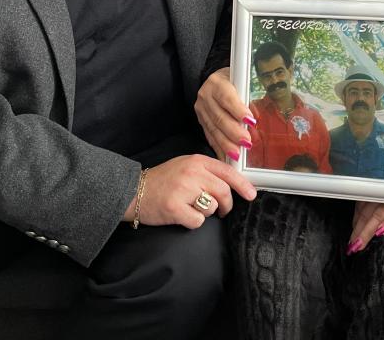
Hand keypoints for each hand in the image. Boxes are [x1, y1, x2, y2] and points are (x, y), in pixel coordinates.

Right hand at [125, 154, 256, 229]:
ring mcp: (183, 190)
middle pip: (224, 192)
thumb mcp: (186, 166)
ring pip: (212, 208)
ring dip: (206, 212)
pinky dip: (193, 222)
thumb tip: (232, 183)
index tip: (251, 195)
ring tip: (191, 207)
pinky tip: (182, 215)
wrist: (133, 191)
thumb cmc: (162, 180)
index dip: (243, 185)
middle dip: (226, 205)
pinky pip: (198, 221)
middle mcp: (192, 173)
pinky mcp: (175, 208)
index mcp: (197, 161)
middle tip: (222, 211)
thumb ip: (207, 171)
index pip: (227, 172)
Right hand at [194, 67, 255, 160]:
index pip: (227, 97)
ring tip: (237, 154)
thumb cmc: (233, 79)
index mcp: (217, 83)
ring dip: (226, 144)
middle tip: (246, 142)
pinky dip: (219, 147)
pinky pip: (210, 135)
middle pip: (219, 117)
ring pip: (213, 129)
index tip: (250, 121)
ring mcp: (201, 108)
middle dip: (233, 132)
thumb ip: (249, 95)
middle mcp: (206, 95)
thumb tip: (258, 115)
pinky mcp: (201, 120)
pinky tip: (226, 156)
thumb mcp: (242, 80)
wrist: (216, 80)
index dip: (238, 110)